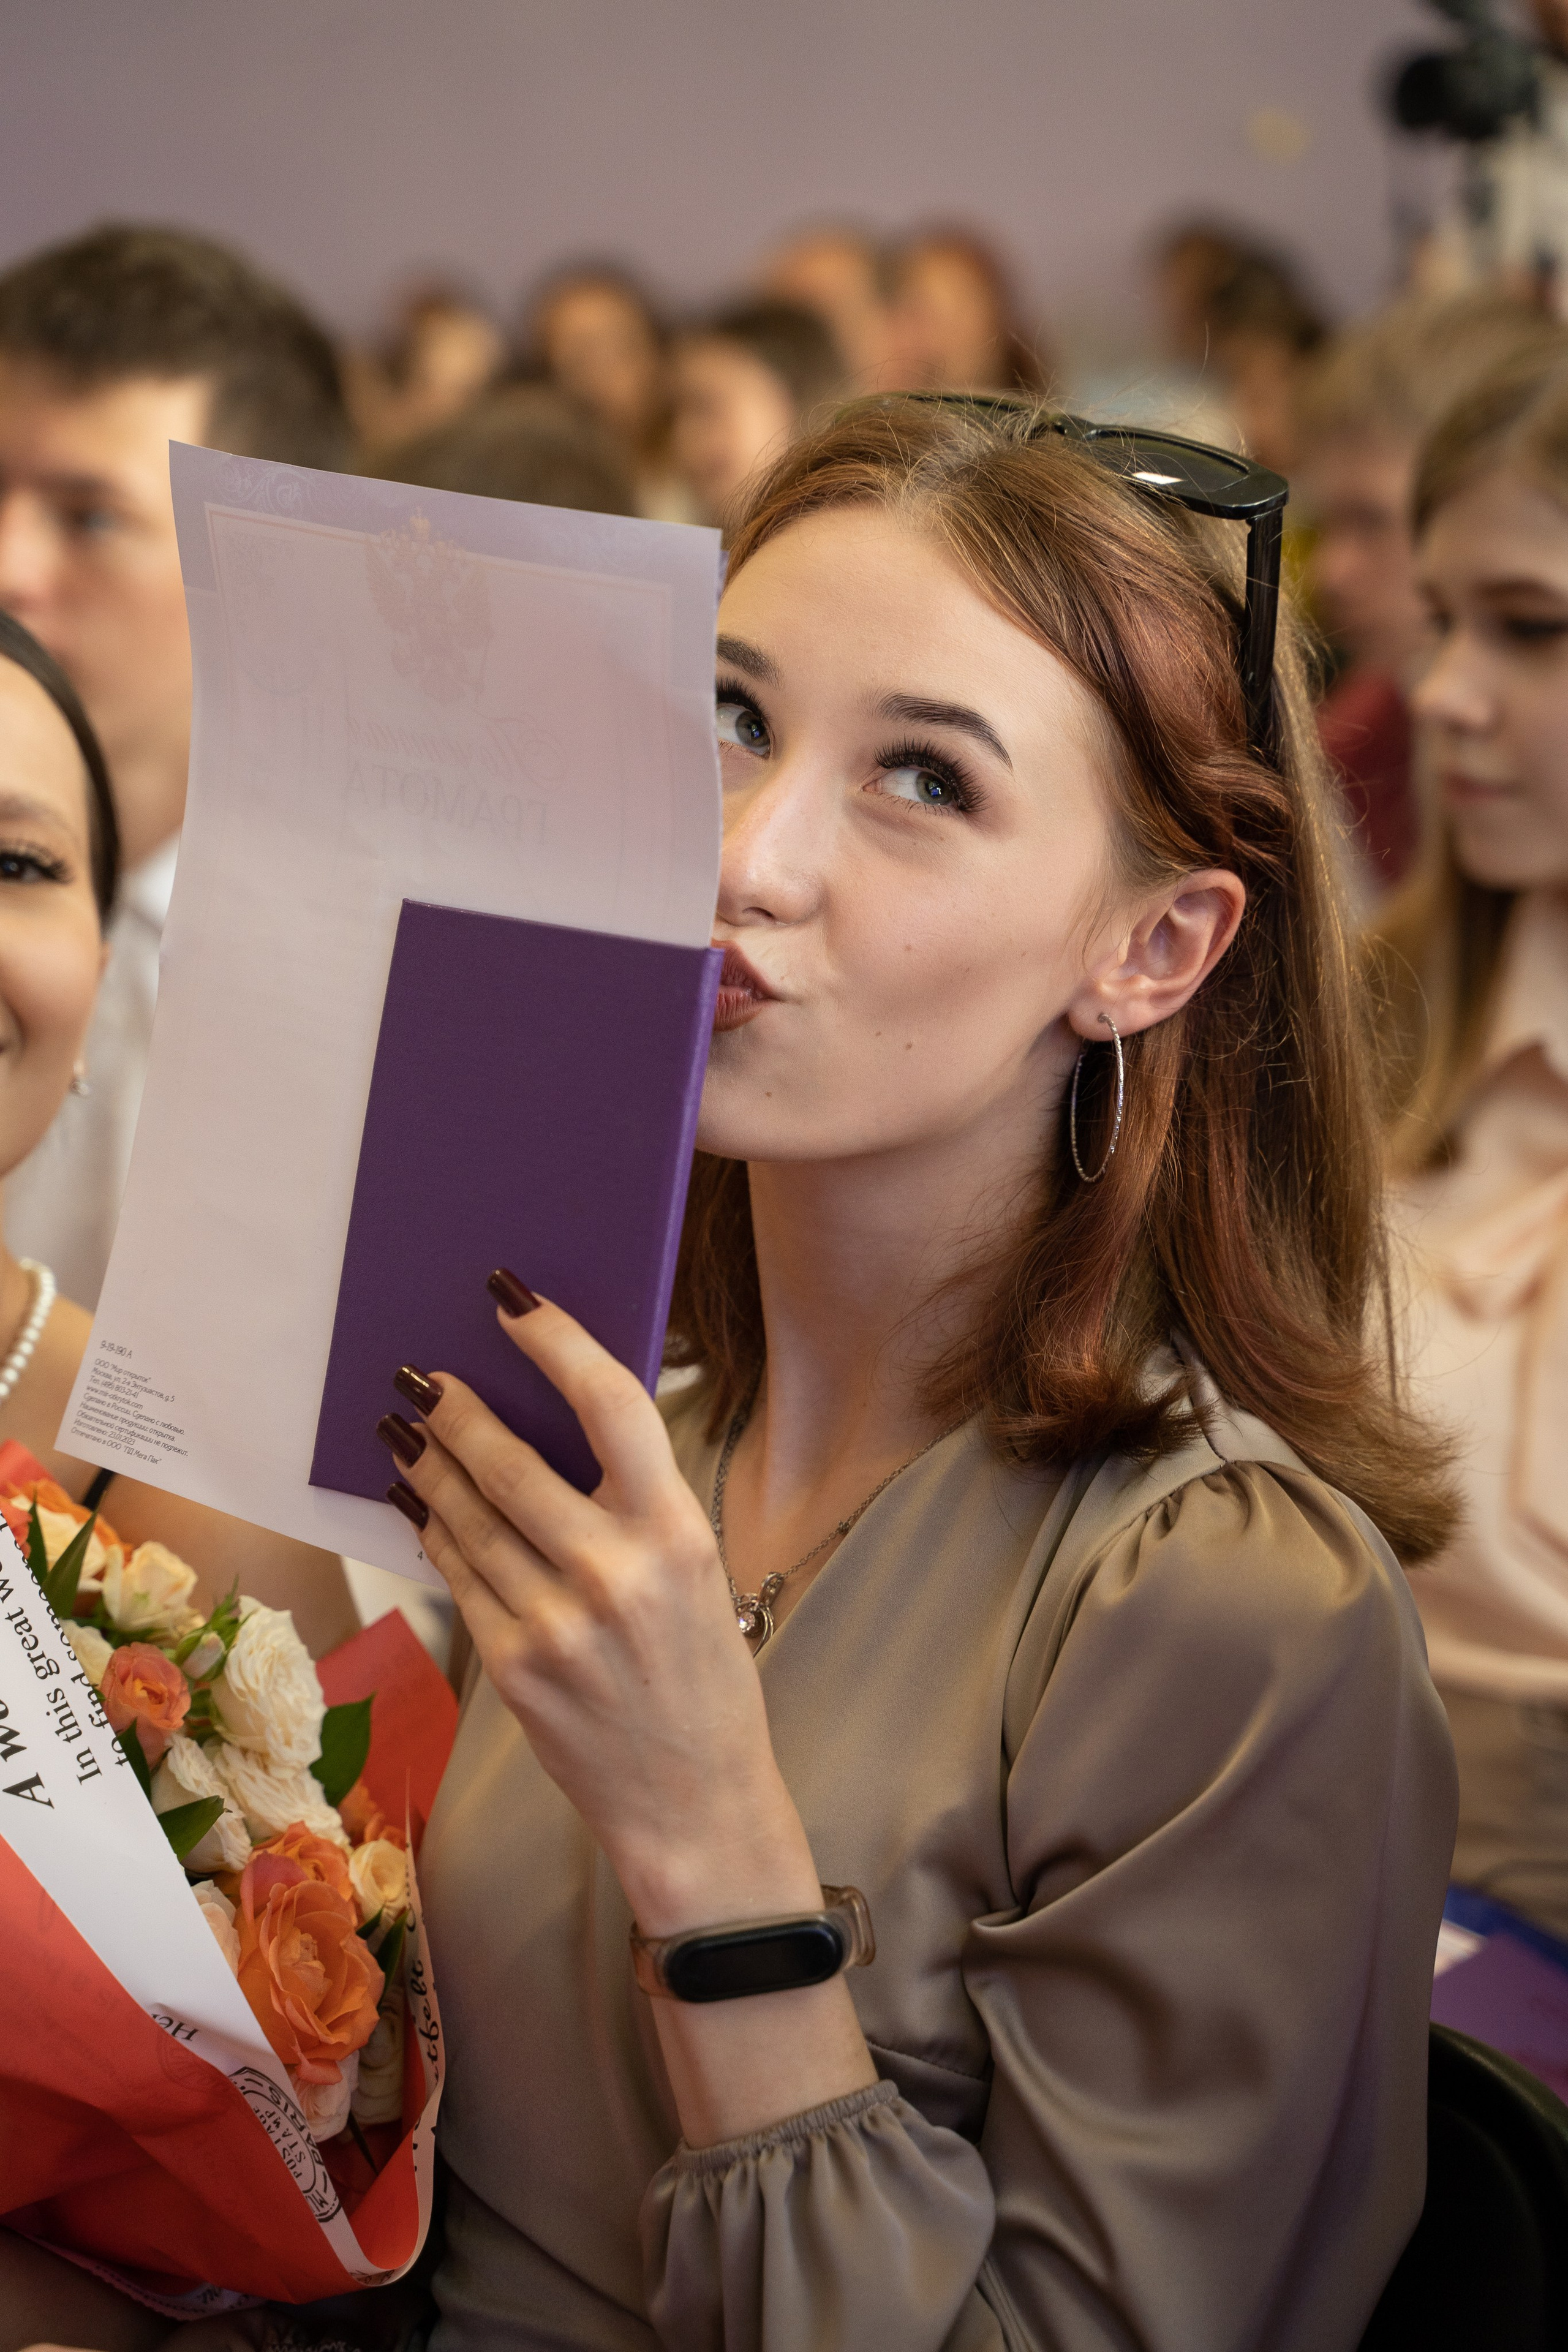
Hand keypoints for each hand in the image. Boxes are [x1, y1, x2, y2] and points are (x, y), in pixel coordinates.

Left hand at [383, 1289, 822, 1935]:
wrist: (696, 1803)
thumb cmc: (702, 1675)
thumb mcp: (696, 1572)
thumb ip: (634, 1502)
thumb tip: (550, 1418)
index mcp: (677, 1534)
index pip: (611, 1406)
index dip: (556, 1340)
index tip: (512, 1300)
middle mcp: (615, 1574)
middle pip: (511, 1461)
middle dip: (455, 1409)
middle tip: (420, 1372)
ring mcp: (556, 1625)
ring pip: (468, 1517)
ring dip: (427, 1463)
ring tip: (402, 1425)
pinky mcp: (513, 1668)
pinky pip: (459, 1575)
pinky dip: (433, 1529)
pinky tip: (418, 1500)